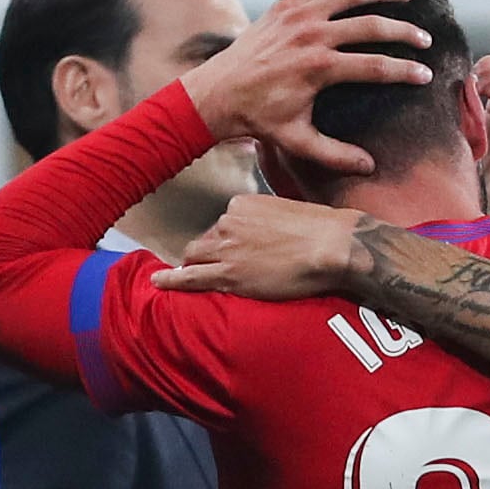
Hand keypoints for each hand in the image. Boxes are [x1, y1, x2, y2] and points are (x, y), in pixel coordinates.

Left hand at [155, 194, 371, 301]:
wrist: (331, 245)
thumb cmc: (322, 230)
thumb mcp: (290, 213)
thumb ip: (273, 221)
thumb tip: (277, 234)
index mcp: (242, 205)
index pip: (224, 224)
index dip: (228, 240)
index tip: (238, 250)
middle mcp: (228, 222)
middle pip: (205, 240)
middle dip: (208, 253)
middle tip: (218, 267)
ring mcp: (226, 248)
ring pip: (195, 257)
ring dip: (194, 266)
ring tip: (185, 278)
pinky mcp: (228, 274)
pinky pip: (190, 277)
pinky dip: (172, 281)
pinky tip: (158, 283)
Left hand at [180, 0, 432, 180]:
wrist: (217, 93)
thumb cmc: (258, 120)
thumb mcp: (297, 142)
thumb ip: (335, 155)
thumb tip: (370, 166)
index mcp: (318, 68)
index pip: (375, 66)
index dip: (404, 71)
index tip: (426, 75)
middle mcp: (311, 36)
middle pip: (370, 26)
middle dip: (403, 31)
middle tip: (424, 39)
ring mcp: (297, 16)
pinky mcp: (284, 7)